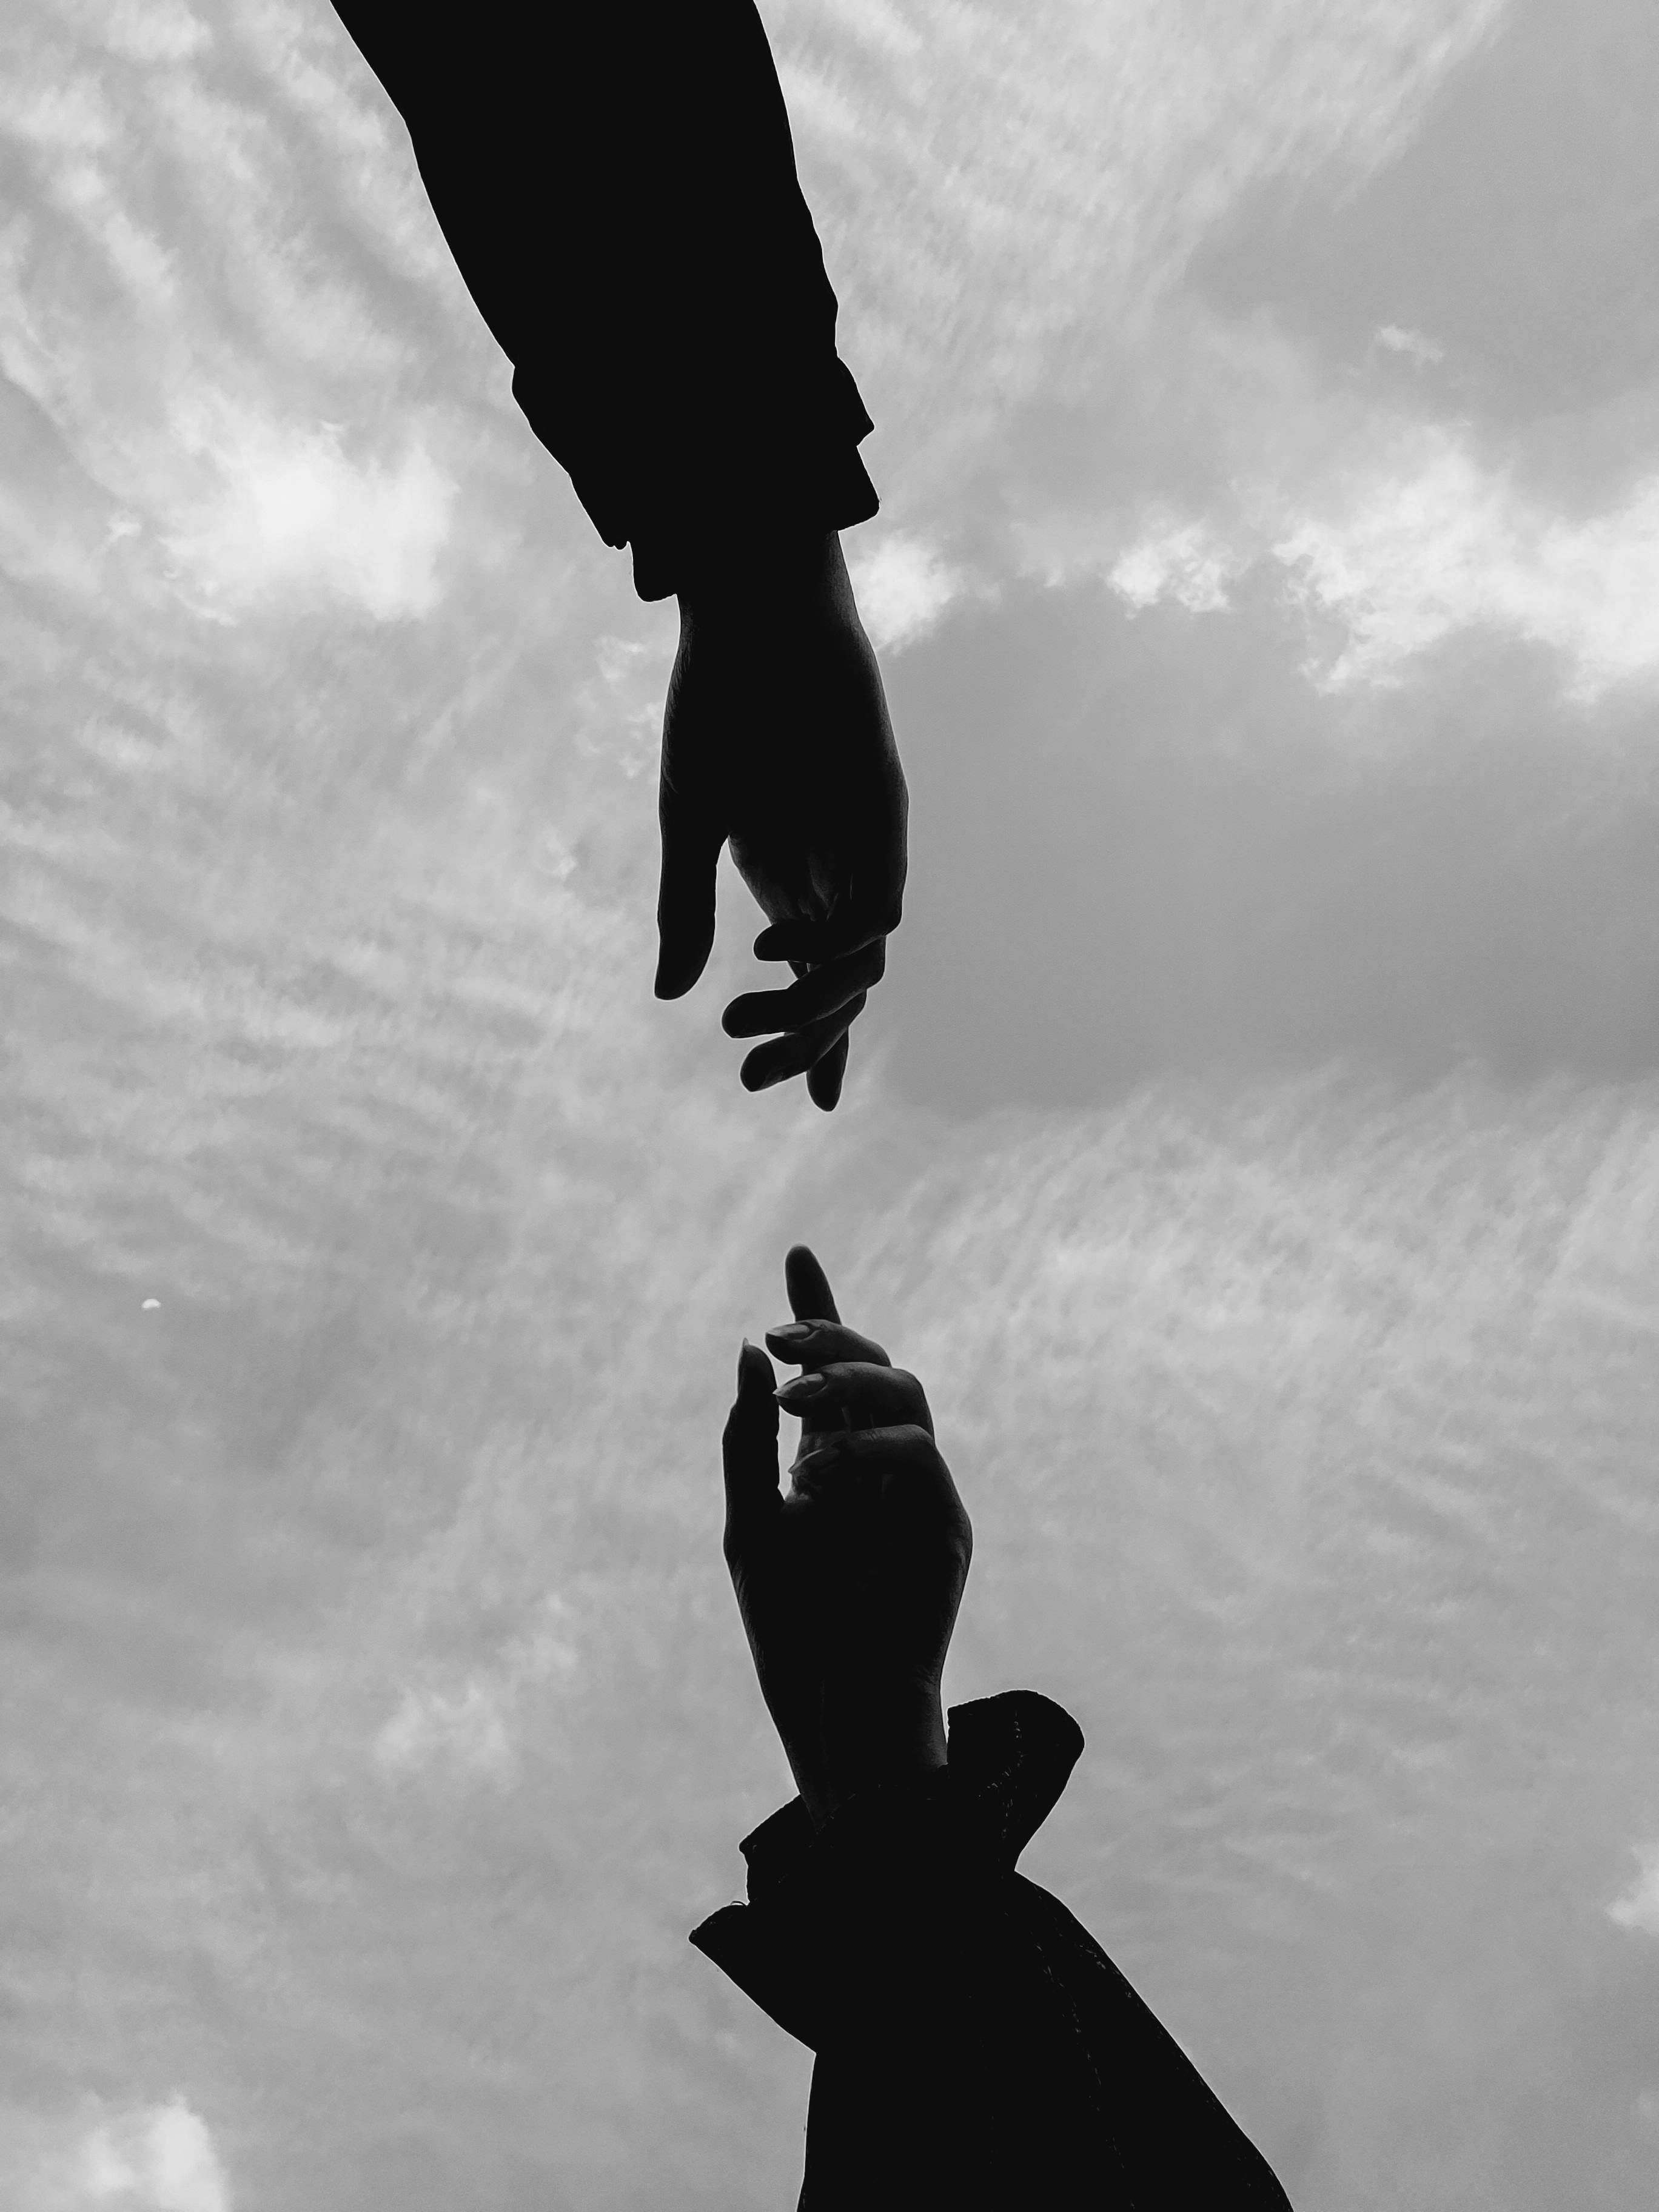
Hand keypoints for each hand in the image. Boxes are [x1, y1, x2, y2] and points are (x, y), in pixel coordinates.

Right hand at [655, 533, 906, 1111]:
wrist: (752, 611)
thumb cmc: (720, 704)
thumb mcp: (691, 819)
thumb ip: (683, 908)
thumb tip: (668, 994)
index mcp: (790, 878)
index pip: (818, 980)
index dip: (818, 1043)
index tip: (806, 1102)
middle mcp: (835, 871)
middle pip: (843, 986)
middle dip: (803, 1041)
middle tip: (744, 1073)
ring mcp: (863, 844)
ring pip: (865, 960)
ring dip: (811, 1004)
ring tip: (745, 1018)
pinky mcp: (882, 812)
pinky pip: (877, 904)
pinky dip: (835, 941)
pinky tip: (777, 947)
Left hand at [720, 1245, 972, 1829]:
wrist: (835, 1711)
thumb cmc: (789, 1629)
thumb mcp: (747, 1527)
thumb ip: (745, 1443)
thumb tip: (744, 1353)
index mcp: (831, 1462)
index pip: (832, 1369)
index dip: (820, 1308)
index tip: (798, 1251)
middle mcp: (879, 1468)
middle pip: (875, 1365)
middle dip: (830, 1332)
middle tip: (777, 1338)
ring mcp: (917, 1493)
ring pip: (906, 1394)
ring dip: (849, 1379)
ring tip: (794, 1399)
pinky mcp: (945, 1526)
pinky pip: (919, 1453)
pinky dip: (867, 1448)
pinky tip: (820, 1474)